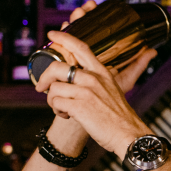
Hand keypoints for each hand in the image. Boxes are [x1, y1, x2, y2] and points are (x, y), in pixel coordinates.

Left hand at [35, 30, 150, 154]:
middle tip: (41, 87)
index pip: (81, 48)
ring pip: (54, 88)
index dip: (64, 38)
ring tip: (63, 109)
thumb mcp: (113, 92)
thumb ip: (97, 83)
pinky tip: (67, 116)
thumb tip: (76, 82)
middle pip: (57, 67)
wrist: (129, 135)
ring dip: (53, 101)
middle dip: (44, 77)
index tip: (51, 35)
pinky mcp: (79, 107)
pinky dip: (58, 111)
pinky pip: (56, 103)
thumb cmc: (121, 119)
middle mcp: (93, 79)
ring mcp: (86, 92)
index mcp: (102, 73)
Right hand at [61, 0, 157, 94]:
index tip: (93, 4)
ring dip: (68, 26)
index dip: (90, 15)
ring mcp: (67, 62)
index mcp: (94, 55)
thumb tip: (152, 50)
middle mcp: (80, 55)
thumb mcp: (123, 80)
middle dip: (79, 16)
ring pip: (64, 38)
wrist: (90, 119)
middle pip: (76, 29)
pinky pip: (54, 53)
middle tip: (83, 10)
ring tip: (73, 19)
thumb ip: (136, 65)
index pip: (91, 29)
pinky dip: (57, 44)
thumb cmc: (106, 101)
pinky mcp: (58, 72)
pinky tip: (58, 37)